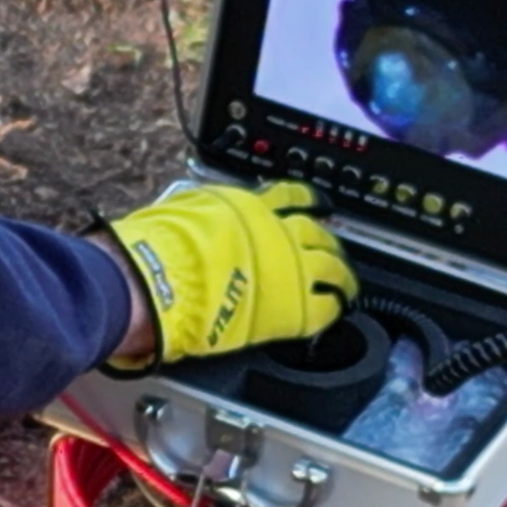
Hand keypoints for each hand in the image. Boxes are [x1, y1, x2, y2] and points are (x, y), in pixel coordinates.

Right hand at [100, 181, 355, 372]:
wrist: (161, 280)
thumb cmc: (159, 248)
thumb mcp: (183, 208)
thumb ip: (205, 211)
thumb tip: (199, 215)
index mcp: (251, 205)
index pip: (291, 195)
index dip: (308, 201)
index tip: (316, 206)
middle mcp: (277, 231)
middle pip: (318, 231)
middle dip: (327, 239)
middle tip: (332, 247)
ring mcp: (290, 267)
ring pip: (333, 267)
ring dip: (342, 275)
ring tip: (347, 285)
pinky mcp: (293, 306)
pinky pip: (326, 307)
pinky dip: (333, 308)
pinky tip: (335, 311)